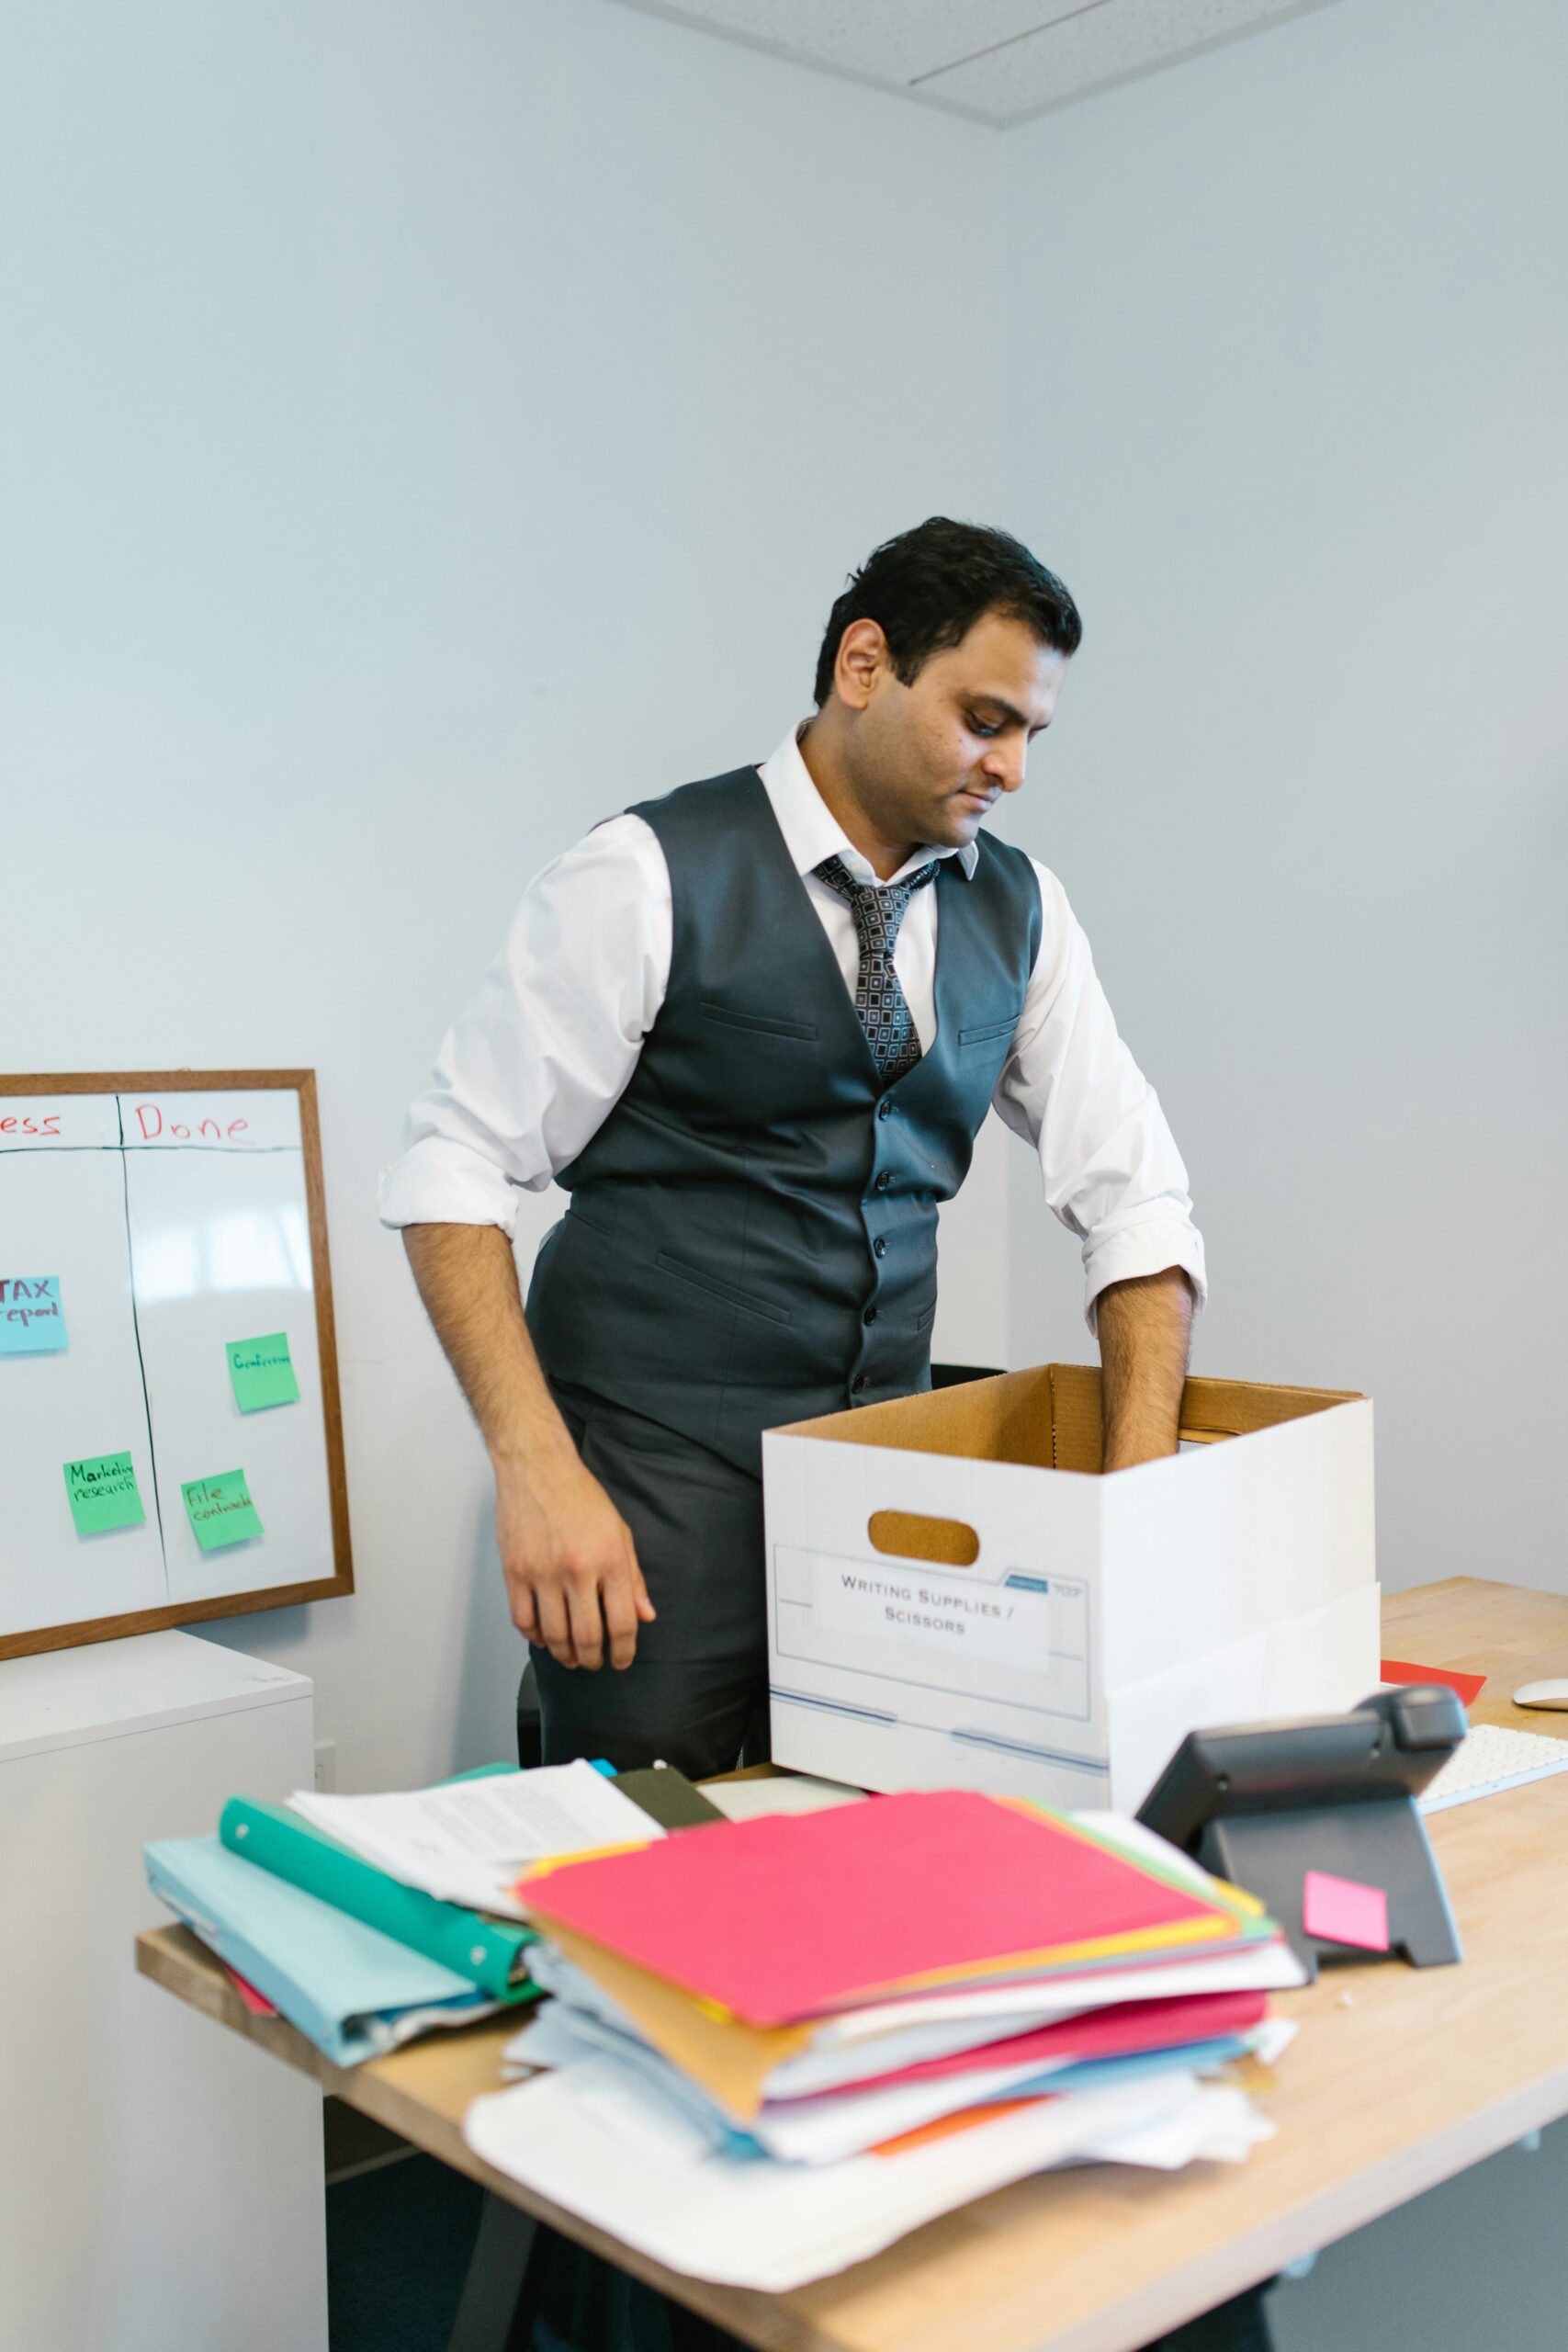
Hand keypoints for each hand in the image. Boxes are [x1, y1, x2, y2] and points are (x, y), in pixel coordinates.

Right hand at [494, 1447, 655, 1670]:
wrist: (538, 1468)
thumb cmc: (581, 1497)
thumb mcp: (620, 1532)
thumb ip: (633, 1577)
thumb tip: (645, 1615)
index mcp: (610, 1559)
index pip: (623, 1622)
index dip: (625, 1650)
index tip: (622, 1660)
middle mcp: (578, 1569)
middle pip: (587, 1637)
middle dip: (593, 1660)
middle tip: (594, 1663)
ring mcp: (543, 1572)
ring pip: (554, 1635)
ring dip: (564, 1654)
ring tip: (570, 1656)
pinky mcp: (515, 1572)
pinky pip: (523, 1620)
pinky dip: (534, 1636)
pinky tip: (544, 1637)